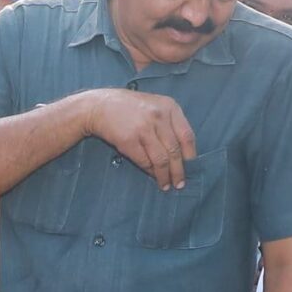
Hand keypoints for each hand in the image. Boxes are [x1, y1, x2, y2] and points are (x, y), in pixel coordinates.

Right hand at [77, 87, 196, 189]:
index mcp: (169, 107)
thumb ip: (170, 124)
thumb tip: (182, 154)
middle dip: (178, 171)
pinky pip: (144, 161)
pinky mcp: (129, 140)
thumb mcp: (155, 106)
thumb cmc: (130, 108)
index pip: (187, 136)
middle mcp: (159, 117)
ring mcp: (143, 128)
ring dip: (164, 175)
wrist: (100, 106)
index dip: (190, 156)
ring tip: (166, 185)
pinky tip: (152, 176)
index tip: (191, 168)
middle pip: (175, 150)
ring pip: (161, 159)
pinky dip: (150, 171)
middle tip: (179, 183)